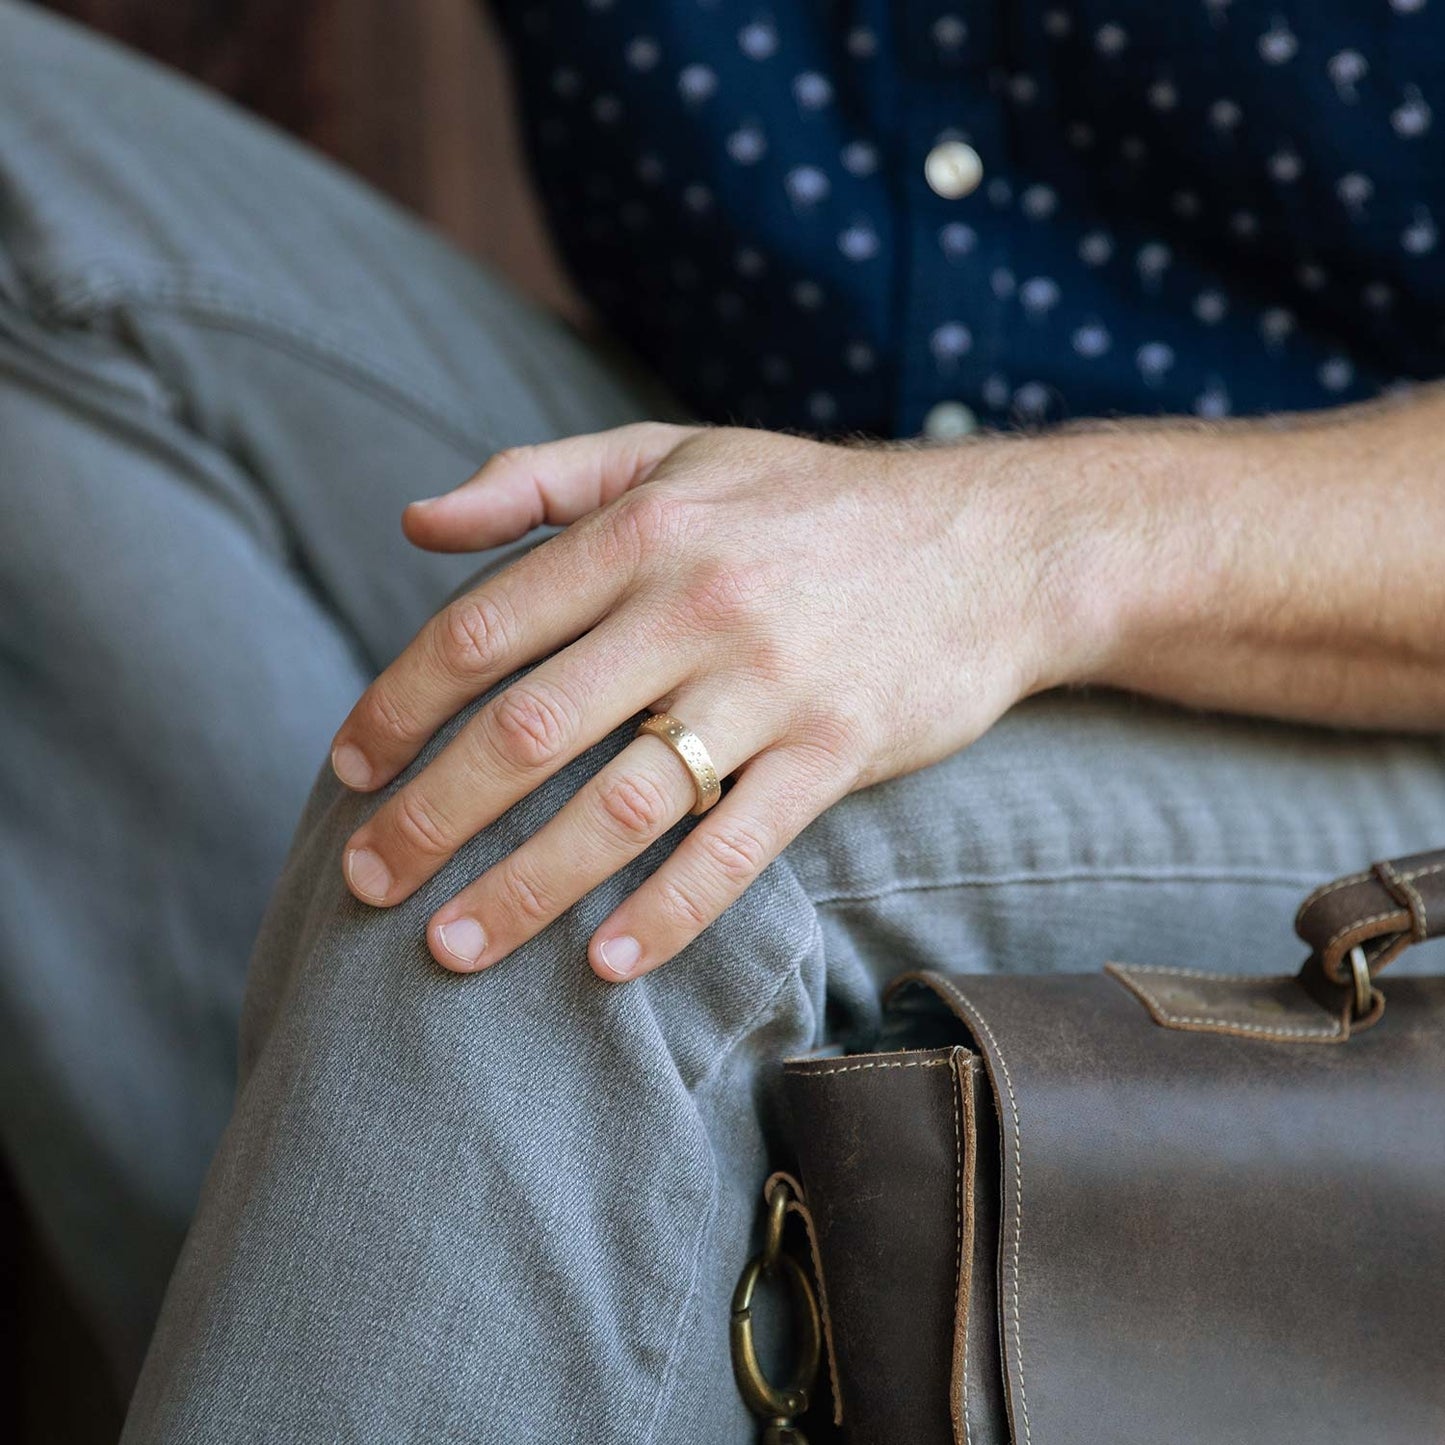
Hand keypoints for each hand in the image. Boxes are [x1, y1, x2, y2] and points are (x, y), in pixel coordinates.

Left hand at [329, 423, 1090, 980]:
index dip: (400, 703)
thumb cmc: (813, 503)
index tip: (350, 767)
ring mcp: (770, 683)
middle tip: (365, 879)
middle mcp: (696, 603)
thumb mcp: (676, 452)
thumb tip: (414, 523)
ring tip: (450, 947)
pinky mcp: (837, 752)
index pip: (484, 627)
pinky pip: (738, 849)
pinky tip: (607, 966)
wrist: (993, 543)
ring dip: (525, 886)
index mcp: (643, 528)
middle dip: (432, 815)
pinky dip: (669, 912)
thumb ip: (539, 478)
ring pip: (621, 804)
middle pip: (529, 729)